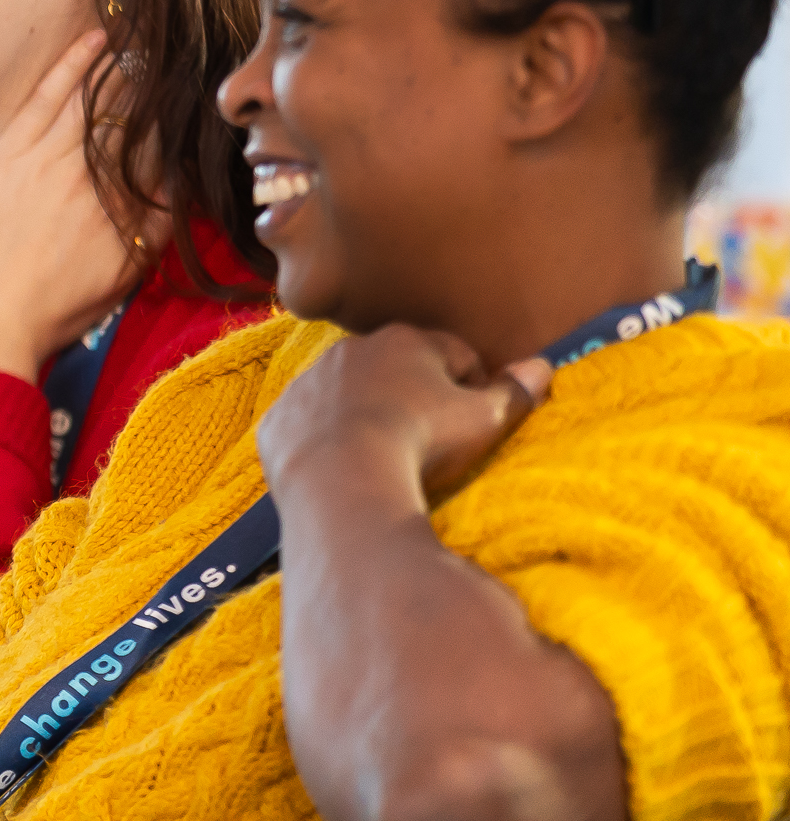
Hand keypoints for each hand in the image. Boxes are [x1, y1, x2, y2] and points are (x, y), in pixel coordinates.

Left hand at [0, 29, 159, 380]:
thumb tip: (180, 192)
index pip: (171, 151)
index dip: (184, 120)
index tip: (194, 95)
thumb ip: (154, 232)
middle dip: (161, 83)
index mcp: (133, 213)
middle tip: (177, 53)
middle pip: (142, 116)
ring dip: (126, 65)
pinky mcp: (11, 153)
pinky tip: (97, 42)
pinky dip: (76, 65)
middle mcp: (99, 181)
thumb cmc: (50, 313)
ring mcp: (52, 161)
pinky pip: (51, 95)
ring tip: (145, 40)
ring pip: (101, 99)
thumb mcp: (122, 280)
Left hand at [259, 325, 552, 507]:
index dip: (472, 386)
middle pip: (395, 370)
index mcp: (404, 342)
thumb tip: (542, 366)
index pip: (454, 355)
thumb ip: (514, 392)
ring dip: (363, 417)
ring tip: (384, 458)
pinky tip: (340, 471)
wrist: (341, 479)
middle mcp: (349, 351)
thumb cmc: (421, 443)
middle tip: (430, 441)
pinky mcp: (277, 421)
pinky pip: (305, 427)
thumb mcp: (483, 420)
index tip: (476, 420)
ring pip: (345, 396)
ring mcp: (307, 384)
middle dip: (414, 397)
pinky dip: (322, 444)